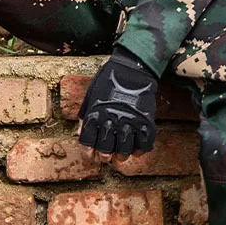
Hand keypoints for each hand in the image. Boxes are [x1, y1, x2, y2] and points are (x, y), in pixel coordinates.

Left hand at [78, 46, 157, 161]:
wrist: (132, 68)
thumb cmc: (109, 81)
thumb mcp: (91, 96)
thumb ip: (86, 116)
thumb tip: (80, 135)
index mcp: (95, 114)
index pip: (88, 144)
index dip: (90, 152)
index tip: (93, 154)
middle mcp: (111, 120)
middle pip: (106, 151)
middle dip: (105, 156)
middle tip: (108, 155)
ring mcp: (129, 122)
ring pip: (124, 151)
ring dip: (122, 155)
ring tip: (121, 152)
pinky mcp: (145, 121)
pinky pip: (143, 145)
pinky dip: (140, 150)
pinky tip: (135, 147)